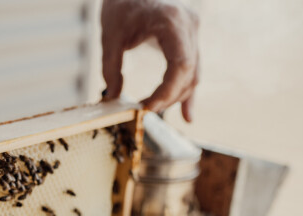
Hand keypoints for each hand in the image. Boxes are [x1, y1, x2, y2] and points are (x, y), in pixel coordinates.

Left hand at [101, 0, 199, 121]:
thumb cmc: (121, 1)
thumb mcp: (110, 34)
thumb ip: (110, 67)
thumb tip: (112, 98)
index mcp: (172, 21)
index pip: (180, 65)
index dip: (167, 92)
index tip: (146, 108)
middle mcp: (188, 26)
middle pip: (188, 73)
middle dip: (167, 97)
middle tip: (143, 112)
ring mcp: (191, 31)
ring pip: (192, 74)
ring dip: (174, 96)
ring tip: (150, 111)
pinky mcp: (187, 38)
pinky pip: (191, 69)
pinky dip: (185, 92)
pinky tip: (186, 116)